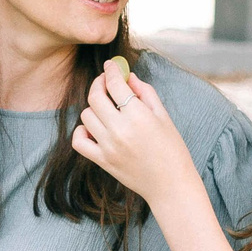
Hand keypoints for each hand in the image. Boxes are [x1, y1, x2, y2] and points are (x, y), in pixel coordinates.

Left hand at [72, 59, 202, 211]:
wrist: (171, 185)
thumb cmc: (172, 150)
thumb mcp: (163, 116)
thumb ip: (145, 93)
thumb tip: (129, 76)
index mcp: (138, 116)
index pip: (115, 84)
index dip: (111, 70)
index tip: (110, 66)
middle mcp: (120, 130)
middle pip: (96, 97)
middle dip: (99, 83)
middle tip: (105, 81)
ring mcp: (108, 146)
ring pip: (86, 115)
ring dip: (94, 107)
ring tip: (106, 108)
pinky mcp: (102, 161)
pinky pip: (79, 141)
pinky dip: (81, 131)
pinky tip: (93, 128)